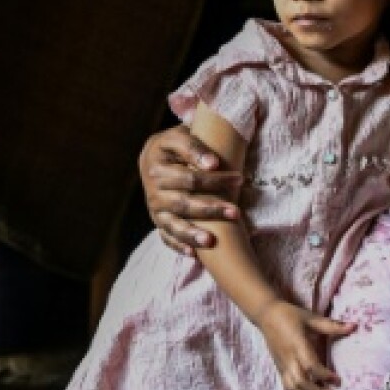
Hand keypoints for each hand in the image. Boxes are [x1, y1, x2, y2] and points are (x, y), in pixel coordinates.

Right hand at [139, 124, 242, 253]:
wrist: (153, 158)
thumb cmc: (175, 146)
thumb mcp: (180, 135)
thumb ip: (194, 143)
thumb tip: (212, 160)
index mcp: (158, 166)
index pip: (188, 176)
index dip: (212, 178)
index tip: (234, 175)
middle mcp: (154, 190)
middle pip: (184, 203)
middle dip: (210, 209)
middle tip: (236, 212)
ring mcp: (156, 208)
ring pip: (174, 224)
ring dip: (193, 233)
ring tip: (211, 240)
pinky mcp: (159, 222)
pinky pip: (167, 237)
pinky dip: (179, 246)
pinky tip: (194, 254)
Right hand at [256, 301, 353, 389]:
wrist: (267, 316)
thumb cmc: (291, 315)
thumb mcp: (311, 318)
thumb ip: (332, 325)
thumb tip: (353, 326)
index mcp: (297, 344)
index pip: (310, 365)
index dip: (325, 376)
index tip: (338, 381)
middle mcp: (288, 358)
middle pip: (300, 382)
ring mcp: (282, 365)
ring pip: (292, 388)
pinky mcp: (279, 369)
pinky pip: (288, 387)